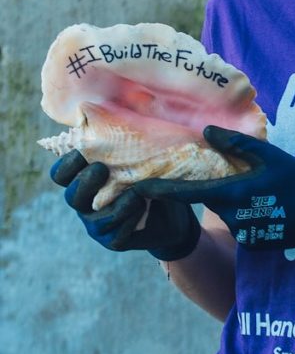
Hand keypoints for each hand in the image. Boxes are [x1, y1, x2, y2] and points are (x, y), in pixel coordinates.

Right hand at [50, 150, 200, 260]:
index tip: (83, 150)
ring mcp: (97, 224)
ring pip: (94, 216)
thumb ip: (123, 141)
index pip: (61, 174)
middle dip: (85, 182)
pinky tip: (144, 205)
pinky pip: (116, 231)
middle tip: (102, 169)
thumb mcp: (139, 156)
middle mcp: (85, 203)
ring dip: (115, 201)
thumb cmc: (151, 176)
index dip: (67, 163)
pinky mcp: (113, 240)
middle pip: (71, 196)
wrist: (174, 213)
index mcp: (84, 180)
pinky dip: (131, 216)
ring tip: (136, 190)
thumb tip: (113, 113)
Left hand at [135, 126, 294, 265]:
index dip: (162, 190)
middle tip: (217, 173)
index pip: (188, 193)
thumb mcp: (272, 155)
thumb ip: (237, 144)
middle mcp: (233, 217)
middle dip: (208, 187)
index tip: (139, 187)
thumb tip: (206, 131)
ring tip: (257, 188)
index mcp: (234, 193)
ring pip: (224, 211)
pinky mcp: (251, 242)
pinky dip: (244, 212)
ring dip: (230, 199)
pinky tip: (266, 204)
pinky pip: (238, 223)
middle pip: (208, 200)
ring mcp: (242, 233)